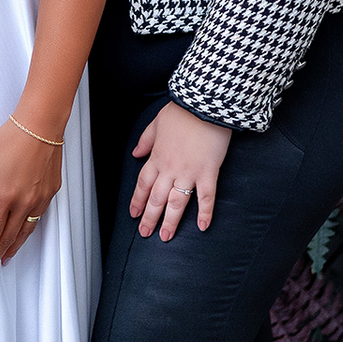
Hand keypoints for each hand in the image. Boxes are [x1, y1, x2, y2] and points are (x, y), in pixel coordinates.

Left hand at [0, 117, 62, 269]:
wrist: (42, 125)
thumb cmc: (12, 139)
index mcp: (5, 197)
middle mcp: (25, 203)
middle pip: (8, 237)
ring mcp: (40, 199)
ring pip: (25, 231)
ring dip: (13, 247)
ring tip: (5, 258)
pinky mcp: (50, 192)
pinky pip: (38, 218)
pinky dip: (28, 230)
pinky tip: (24, 233)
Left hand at [131, 102, 231, 240]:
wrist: (204, 105)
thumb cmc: (183, 111)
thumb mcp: (157, 122)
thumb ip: (146, 140)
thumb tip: (136, 153)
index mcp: (157, 157)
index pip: (143, 184)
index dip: (137, 201)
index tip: (134, 214)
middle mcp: (170, 168)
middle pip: (156, 198)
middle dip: (149, 218)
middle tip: (145, 233)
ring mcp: (189, 172)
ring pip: (176, 202)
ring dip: (170, 221)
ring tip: (166, 236)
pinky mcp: (208, 172)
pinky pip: (206, 197)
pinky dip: (205, 212)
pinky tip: (203, 226)